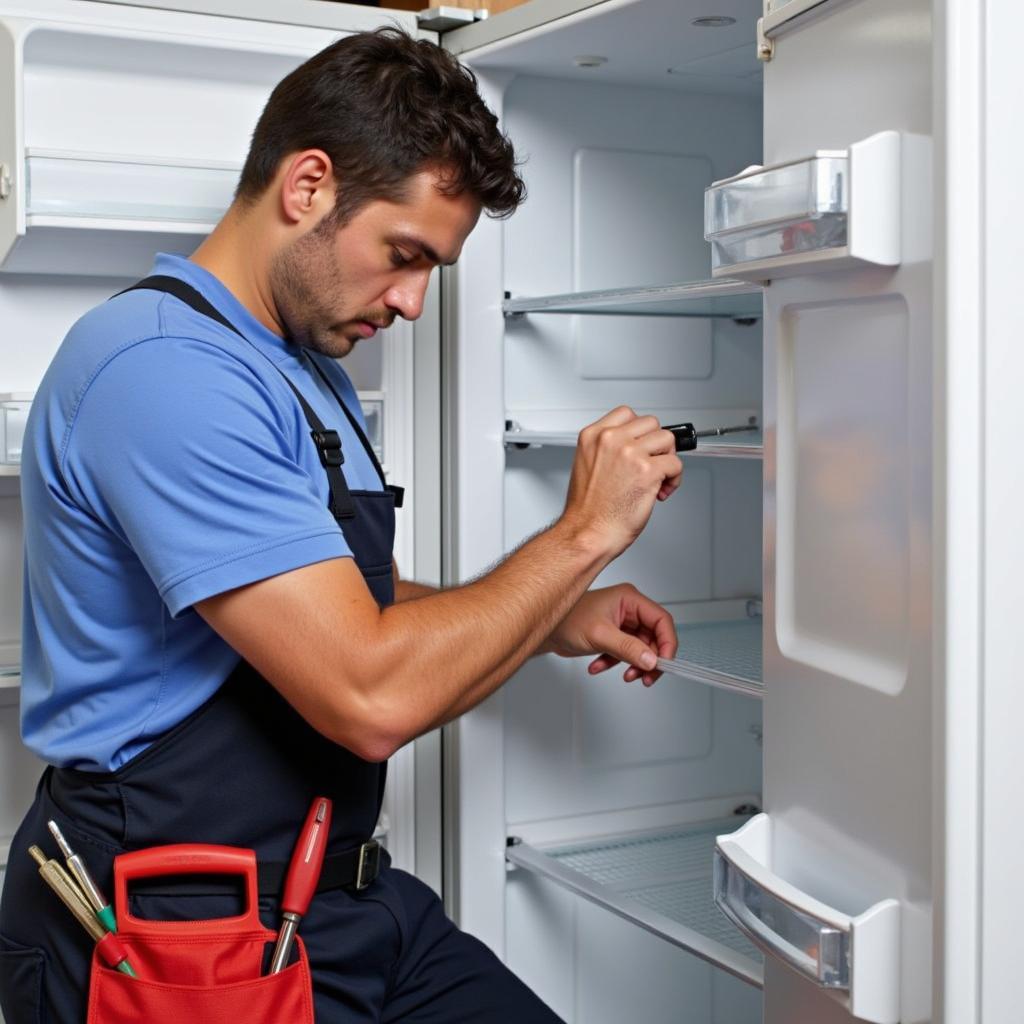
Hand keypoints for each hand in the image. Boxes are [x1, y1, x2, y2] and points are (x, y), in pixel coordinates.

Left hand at [545, 584, 677, 685]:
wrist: (544, 629)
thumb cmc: (565, 620)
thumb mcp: (600, 635)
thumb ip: (628, 648)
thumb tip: (651, 660)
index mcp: (630, 599)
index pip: (661, 620)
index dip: (668, 643)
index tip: (665, 663)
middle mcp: (628, 609)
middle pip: (654, 637)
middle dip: (650, 659)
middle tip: (646, 677)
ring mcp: (621, 622)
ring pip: (641, 648)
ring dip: (633, 664)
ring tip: (625, 675)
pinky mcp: (613, 635)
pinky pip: (626, 652)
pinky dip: (616, 663)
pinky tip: (599, 666)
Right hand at [562, 407, 682, 560]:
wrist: (587, 532)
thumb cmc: (588, 509)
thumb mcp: (587, 465)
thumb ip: (608, 449)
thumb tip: (635, 445)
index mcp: (593, 436)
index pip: (626, 413)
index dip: (640, 431)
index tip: (643, 444)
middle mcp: (611, 440)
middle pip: (650, 423)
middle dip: (656, 444)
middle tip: (653, 463)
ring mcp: (630, 453)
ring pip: (667, 439)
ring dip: (667, 459)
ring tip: (659, 478)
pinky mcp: (648, 470)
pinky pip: (675, 464)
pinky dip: (674, 479)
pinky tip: (661, 491)